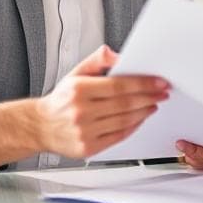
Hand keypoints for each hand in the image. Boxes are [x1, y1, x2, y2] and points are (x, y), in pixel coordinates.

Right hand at [35, 45, 169, 158]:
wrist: (40, 126)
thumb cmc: (60, 100)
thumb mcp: (75, 73)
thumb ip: (97, 61)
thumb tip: (117, 55)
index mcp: (79, 90)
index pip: (119, 85)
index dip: (143, 83)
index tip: (159, 82)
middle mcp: (81, 111)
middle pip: (125, 104)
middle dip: (149, 96)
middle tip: (162, 92)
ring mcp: (85, 131)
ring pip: (124, 121)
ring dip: (144, 111)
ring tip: (154, 103)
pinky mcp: (88, 147)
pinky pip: (118, 136)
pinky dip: (133, 127)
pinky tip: (140, 118)